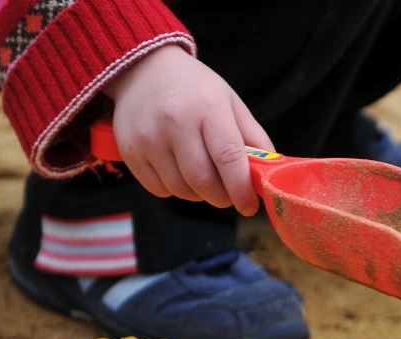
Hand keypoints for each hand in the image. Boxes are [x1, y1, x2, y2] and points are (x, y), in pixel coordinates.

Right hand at [101, 45, 273, 215]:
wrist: (143, 69)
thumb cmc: (196, 89)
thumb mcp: (231, 102)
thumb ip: (254, 138)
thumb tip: (270, 174)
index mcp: (208, 108)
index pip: (228, 158)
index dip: (241, 189)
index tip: (250, 206)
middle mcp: (175, 123)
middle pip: (203, 181)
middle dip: (222, 197)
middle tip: (229, 195)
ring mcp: (149, 138)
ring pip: (181, 189)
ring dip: (199, 195)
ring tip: (204, 178)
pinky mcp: (130, 151)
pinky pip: (159, 189)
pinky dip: (175, 190)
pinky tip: (180, 173)